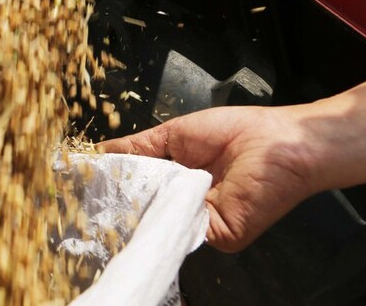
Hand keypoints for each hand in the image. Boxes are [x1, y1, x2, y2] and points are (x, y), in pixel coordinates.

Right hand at [99, 105, 315, 251]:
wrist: (281, 141)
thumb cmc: (236, 132)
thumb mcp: (175, 135)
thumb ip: (137, 148)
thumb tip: (99, 155)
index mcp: (177, 181)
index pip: (138, 190)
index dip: (114, 185)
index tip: (84, 181)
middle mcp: (187, 206)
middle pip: (144, 209)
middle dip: (117, 200)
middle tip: (85, 193)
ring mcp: (201, 223)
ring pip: (159, 220)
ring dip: (137, 207)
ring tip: (110, 193)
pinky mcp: (217, 234)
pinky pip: (181, 228)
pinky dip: (163, 214)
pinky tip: (145, 199)